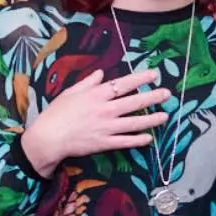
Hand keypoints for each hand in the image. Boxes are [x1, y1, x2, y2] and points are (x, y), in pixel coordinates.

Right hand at [19, 68, 170, 173]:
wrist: (48, 137)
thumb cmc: (56, 113)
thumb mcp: (70, 92)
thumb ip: (88, 82)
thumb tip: (101, 73)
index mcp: (96, 95)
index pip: (124, 84)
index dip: (141, 79)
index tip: (154, 74)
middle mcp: (105, 109)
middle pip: (134, 102)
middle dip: (153, 97)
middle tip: (167, 94)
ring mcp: (106, 127)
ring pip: (135, 122)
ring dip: (152, 119)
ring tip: (165, 116)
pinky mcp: (104, 143)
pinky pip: (126, 141)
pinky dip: (138, 140)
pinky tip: (149, 138)